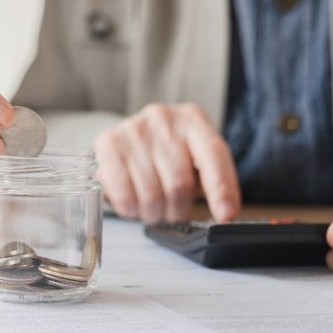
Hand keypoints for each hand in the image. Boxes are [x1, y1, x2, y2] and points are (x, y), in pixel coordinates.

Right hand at [93, 103, 240, 223]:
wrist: (130, 140)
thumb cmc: (169, 155)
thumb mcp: (196, 162)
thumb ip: (214, 183)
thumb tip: (225, 214)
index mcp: (192, 119)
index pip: (213, 153)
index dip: (221, 188)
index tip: (225, 215)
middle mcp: (163, 118)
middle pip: (179, 183)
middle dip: (177, 210)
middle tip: (173, 212)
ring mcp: (133, 129)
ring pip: (151, 194)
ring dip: (153, 213)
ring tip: (152, 207)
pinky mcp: (107, 143)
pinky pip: (124, 194)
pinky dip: (131, 209)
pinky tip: (133, 202)